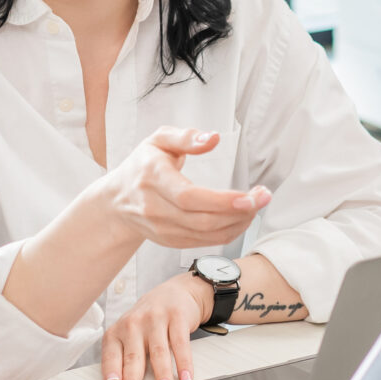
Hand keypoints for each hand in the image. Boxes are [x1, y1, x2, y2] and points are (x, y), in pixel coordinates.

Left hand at [102, 270, 210, 379]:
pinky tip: (186, 377)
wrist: (175, 292)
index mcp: (118, 330)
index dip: (111, 368)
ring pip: (158, 351)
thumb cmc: (149, 320)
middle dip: (132, 374)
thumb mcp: (132, 334)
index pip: (111, 352)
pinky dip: (184, 363)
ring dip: (161, 373)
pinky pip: (181, 344)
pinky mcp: (177, 317)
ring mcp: (155, 318)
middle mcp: (134, 323)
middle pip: (133, 353)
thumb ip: (127, 357)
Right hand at [103, 127, 267, 252]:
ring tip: (256, 205)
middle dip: (239, 212)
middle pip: (202, 219)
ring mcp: (162, 229)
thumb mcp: (158, 140)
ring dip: (238, 223)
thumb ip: (186, 137)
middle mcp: (155, 208)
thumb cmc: (142, 166)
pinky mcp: (171, 241)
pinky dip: (228, 232)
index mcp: (152, 178)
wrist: (117, 201)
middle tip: (263, 197)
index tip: (250, 196)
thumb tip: (213, 138)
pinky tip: (241, 218)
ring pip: (207, 234)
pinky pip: (205, 242)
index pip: (189, 197)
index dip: (222, 201)